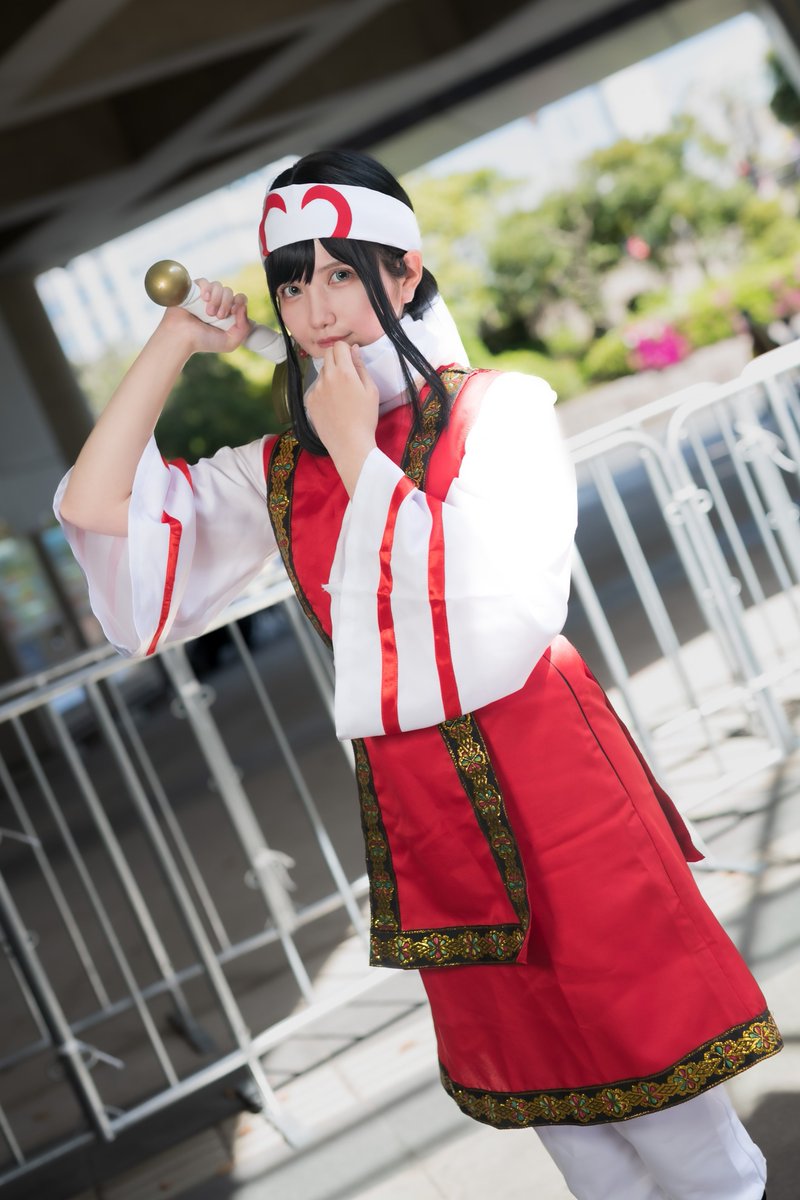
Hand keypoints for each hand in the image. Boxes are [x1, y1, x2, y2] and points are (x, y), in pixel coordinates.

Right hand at [160, 277, 252, 355]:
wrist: (182, 337)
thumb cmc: (204, 341)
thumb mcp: (230, 342)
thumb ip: (244, 328)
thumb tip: (244, 307)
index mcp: (227, 313)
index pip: (240, 298)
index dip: (240, 301)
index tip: (233, 311)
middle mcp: (217, 302)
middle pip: (229, 291)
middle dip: (226, 303)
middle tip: (217, 316)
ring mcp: (205, 296)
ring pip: (219, 286)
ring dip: (216, 299)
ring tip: (208, 312)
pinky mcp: (193, 290)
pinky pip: (205, 281)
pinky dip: (207, 288)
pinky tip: (204, 299)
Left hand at [306, 343, 378, 494]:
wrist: (349, 444)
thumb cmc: (365, 418)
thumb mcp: (371, 390)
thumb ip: (361, 367)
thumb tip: (354, 349)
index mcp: (344, 373)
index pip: (338, 346)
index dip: (346, 349)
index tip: (351, 358)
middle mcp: (327, 377)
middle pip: (327, 355)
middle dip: (336, 358)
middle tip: (346, 373)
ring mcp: (316, 389)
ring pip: (322, 372)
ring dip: (330, 375)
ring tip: (341, 395)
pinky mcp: (310, 401)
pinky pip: (316, 387)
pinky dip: (323, 390)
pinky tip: (332, 405)